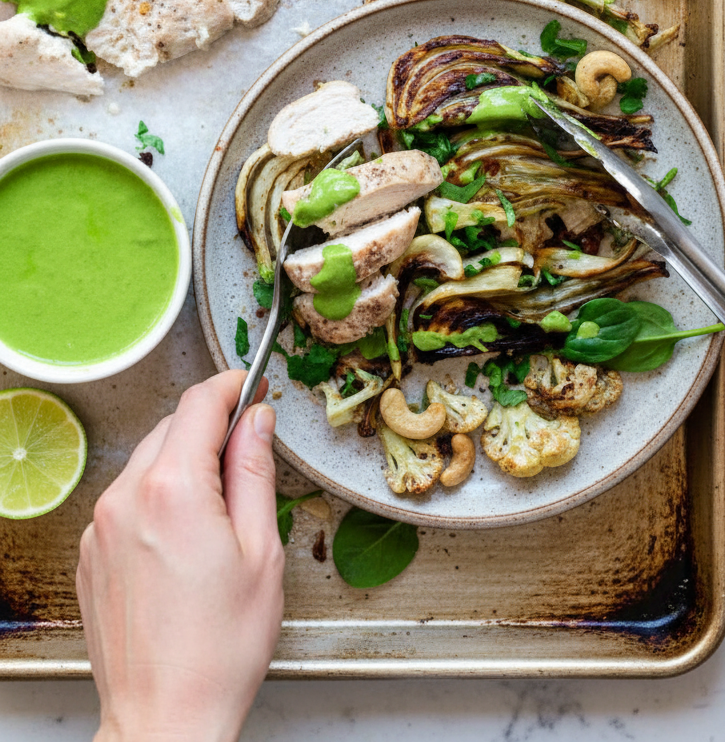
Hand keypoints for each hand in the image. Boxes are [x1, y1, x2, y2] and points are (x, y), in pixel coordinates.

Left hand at [77, 371, 282, 741]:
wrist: (165, 718)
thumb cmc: (220, 648)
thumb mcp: (263, 551)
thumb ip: (256, 472)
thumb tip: (257, 420)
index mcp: (174, 490)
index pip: (199, 403)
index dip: (231, 386)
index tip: (250, 386)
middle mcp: (126, 498)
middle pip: (170, 428)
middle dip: (209, 429)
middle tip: (248, 457)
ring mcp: (100, 527)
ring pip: (147, 462)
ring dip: (181, 464)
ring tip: (217, 515)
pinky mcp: (90, 553)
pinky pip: (126, 500)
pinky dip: (156, 499)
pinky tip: (183, 543)